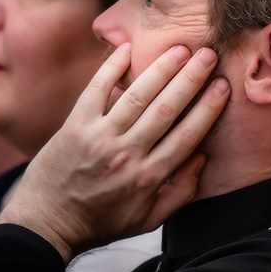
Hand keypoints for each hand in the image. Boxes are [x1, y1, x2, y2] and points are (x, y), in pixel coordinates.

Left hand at [0, 43, 229, 261]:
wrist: (47, 222)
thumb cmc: (100, 222)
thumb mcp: (147, 221)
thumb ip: (180, 193)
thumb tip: (203, 158)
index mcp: (149, 177)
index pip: (187, 136)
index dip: (208, 109)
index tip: (223, 87)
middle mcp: (127, 154)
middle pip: (166, 109)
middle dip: (191, 80)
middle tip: (209, 55)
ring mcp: (99, 137)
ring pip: (137, 96)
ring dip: (161, 69)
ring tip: (180, 49)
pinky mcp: (75, 126)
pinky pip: (96, 90)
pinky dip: (111, 68)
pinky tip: (126, 49)